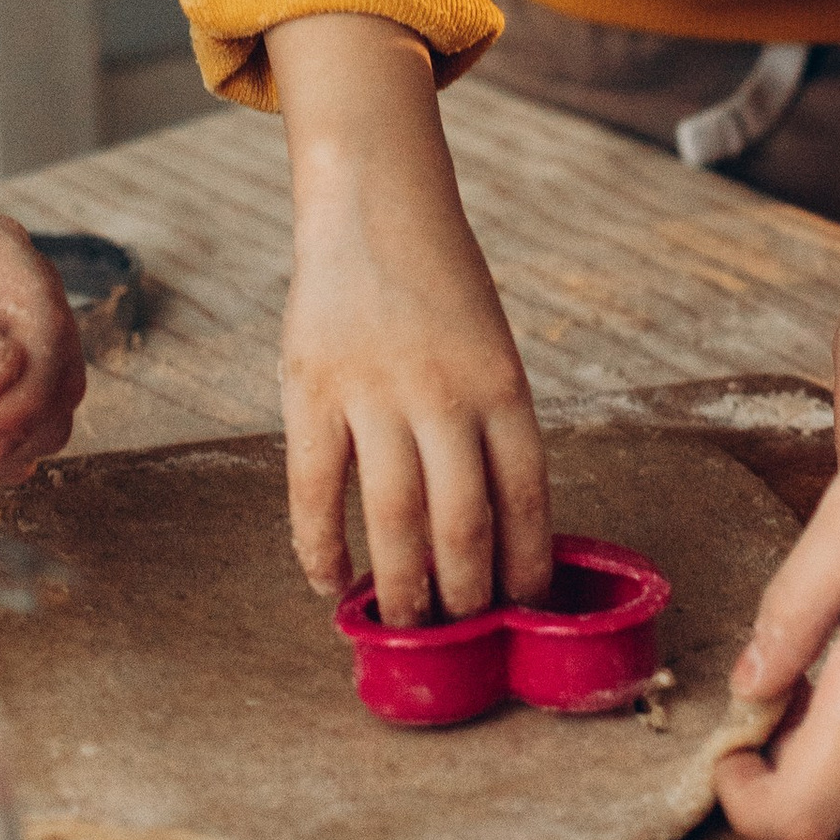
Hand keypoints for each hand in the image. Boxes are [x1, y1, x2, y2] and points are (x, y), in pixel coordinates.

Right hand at [271, 14, 550, 625]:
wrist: (375, 203)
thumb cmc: (440, 283)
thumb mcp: (489, 344)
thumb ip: (488, 423)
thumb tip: (495, 527)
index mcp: (502, 380)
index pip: (525, 494)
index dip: (526, 563)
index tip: (523, 611)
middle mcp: (444, 392)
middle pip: (462, 521)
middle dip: (465, 593)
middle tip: (459, 635)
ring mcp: (375, 393)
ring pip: (393, 520)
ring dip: (399, 587)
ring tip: (402, 625)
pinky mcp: (313, 393)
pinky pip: (315, 493)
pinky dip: (320, 550)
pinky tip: (331, 585)